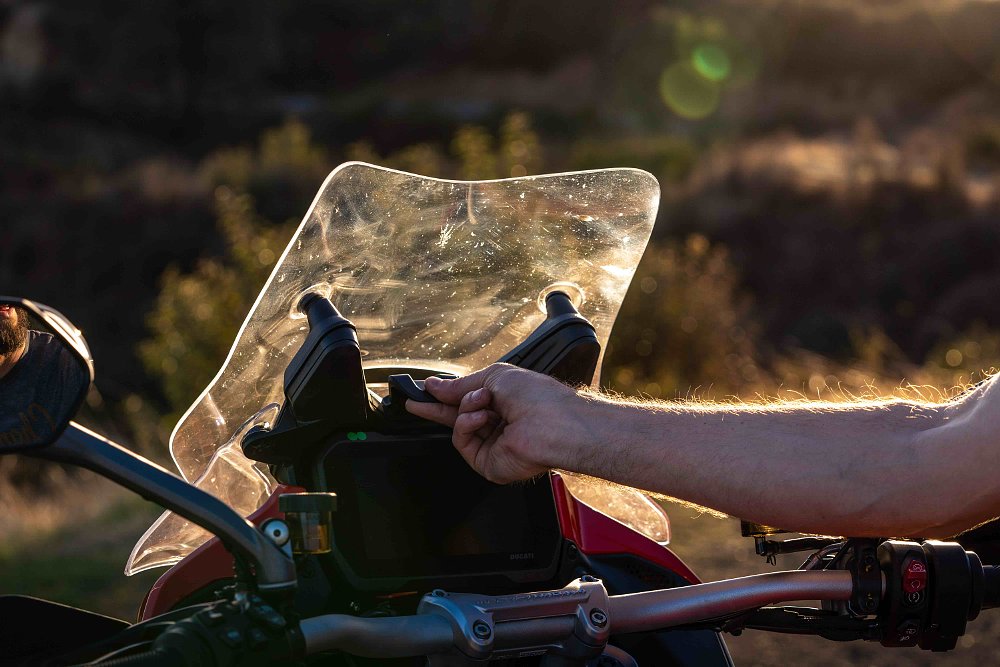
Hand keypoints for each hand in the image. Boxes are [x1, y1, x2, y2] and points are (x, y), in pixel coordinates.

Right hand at [405, 364, 579, 483]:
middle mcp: (498, 426)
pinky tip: (482, 417)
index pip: (468, 400)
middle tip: (415, 400)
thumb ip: (461, 385)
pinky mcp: (488, 463)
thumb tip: (435, 386)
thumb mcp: (495, 378)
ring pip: (458, 427)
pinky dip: (467, 425)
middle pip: (457, 418)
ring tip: (482, 402)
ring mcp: (493, 446)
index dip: (447, 394)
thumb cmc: (539, 398)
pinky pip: (462, 442)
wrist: (556, 423)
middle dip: (436, 408)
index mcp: (503, 404)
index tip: (426, 389)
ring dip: (465, 408)